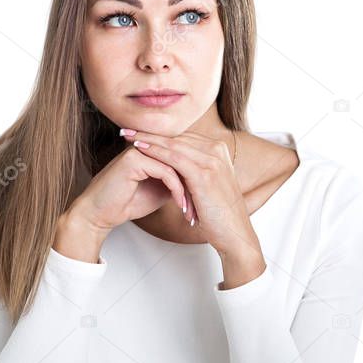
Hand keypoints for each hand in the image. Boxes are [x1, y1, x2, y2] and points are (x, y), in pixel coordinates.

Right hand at [69, 143, 195, 233]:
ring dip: (188, 190)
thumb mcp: (160, 191)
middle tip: (204, 207)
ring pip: (177, 165)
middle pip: (182, 160)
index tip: (205, 201)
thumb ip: (176, 181)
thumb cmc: (127, 202)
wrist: (100, 213)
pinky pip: (165, 172)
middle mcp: (147, 145)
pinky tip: (181, 205)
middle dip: (195, 185)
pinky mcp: (134, 159)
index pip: (183, 158)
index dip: (195, 179)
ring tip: (192, 210)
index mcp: (153, 150)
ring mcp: (140, 149)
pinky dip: (176, 190)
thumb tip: (198, 182)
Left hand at [120, 128, 262, 261]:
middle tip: (128, 129)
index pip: (183, 136)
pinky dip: (155, 152)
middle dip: (150, 133)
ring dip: (148, 139)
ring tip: (128, 136)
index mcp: (218, 150)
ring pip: (173, 144)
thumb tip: (173, 164)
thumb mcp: (207, 184)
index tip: (139, 132)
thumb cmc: (218, 214)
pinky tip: (139, 149)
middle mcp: (217, 150)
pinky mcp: (204, 173)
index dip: (160, 134)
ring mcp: (212, 160)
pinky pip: (174, 158)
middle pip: (177, 137)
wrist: (234, 233)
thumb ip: (194, 169)